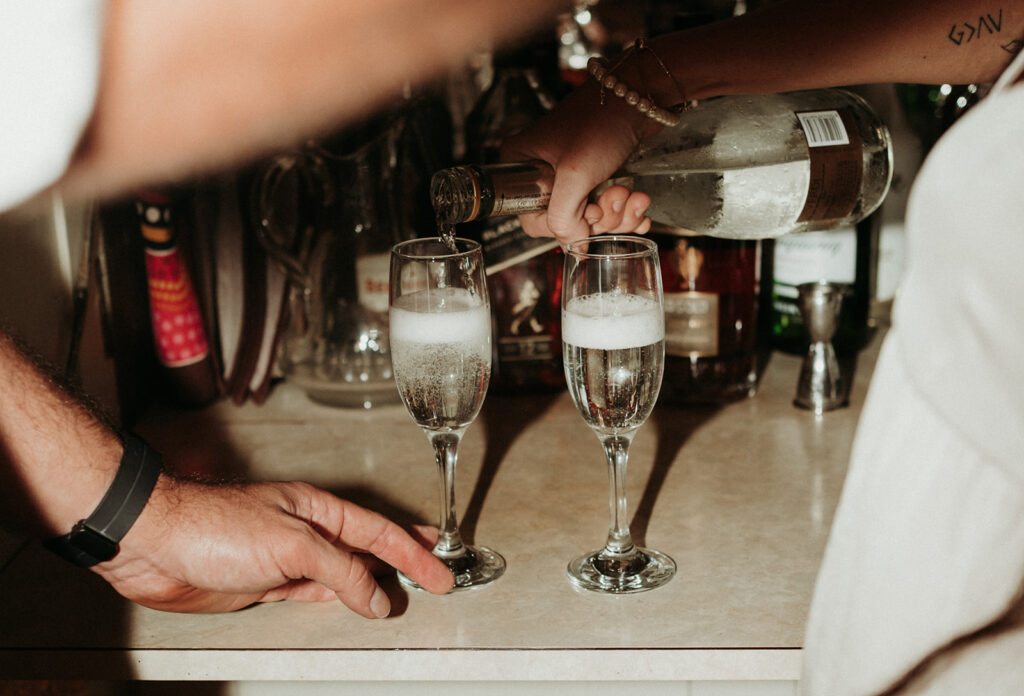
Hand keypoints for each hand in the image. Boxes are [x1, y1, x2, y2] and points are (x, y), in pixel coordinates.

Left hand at [94, 476, 453, 617]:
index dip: (414, 554)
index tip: (441, 573)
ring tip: (404, 588)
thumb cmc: (213, 526)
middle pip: (368, 548)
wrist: (154, 544)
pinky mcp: (265, 581)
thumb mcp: (291, 544)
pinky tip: (352, 601)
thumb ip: (339, 570)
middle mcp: (307, 530)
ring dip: (375, 581)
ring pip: (344, 571)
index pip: (380, 533)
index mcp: (318, 509)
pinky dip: (340, 597)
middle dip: (404, 560)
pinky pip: (316, 590)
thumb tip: (376, 596)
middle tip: (436, 574)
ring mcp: (287, 556)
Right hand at [502, 81, 658, 246]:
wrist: (641, 95)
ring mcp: (573, 174)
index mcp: (522, 165)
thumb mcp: (574, 173)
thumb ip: (564, 216)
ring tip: (630, 193)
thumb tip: (573, 246)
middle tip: (614, 196)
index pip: (532, 219)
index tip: (586, 213)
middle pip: (567, 220)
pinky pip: (609, 208)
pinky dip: (627, 211)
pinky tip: (640, 204)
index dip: (563, 224)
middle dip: (599, 216)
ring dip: (618, 213)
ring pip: (593, 217)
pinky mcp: (598, 174)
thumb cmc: (601, 120)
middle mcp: (543, 171)